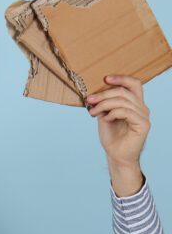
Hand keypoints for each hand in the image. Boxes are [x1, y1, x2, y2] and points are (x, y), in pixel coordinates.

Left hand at [86, 75, 149, 195]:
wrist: (116, 155)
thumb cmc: (111, 136)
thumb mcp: (104, 115)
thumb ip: (104, 103)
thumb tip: (94, 93)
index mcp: (134, 104)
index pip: (134, 84)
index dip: (121, 78)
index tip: (105, 78)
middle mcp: (142, 108)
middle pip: (124, 91)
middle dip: (103, 94)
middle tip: (89, 99)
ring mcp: (144, 116)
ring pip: (122, 101)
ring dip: (104, 105)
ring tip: (93, 112)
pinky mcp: (143, 124)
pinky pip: (126, 112)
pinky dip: (112, 113)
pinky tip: (105, 119)